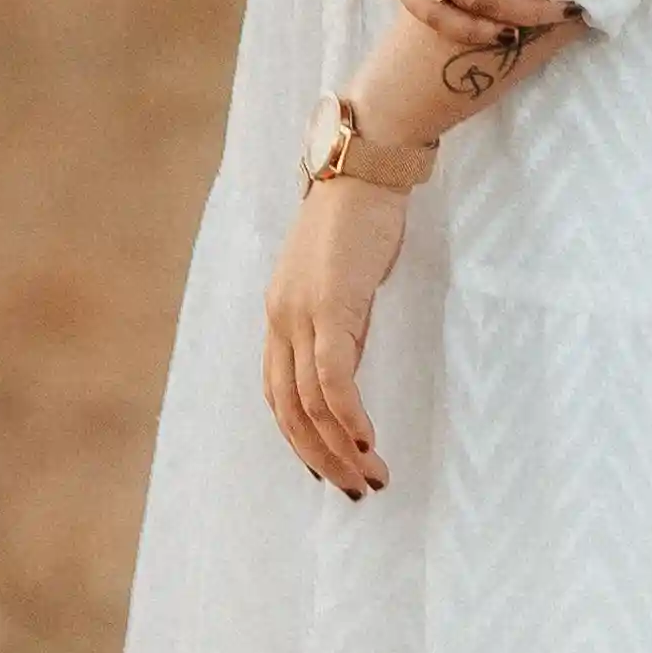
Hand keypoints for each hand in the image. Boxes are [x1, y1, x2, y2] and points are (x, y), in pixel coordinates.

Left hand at [264, 178, 414, 496]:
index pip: (279, 394)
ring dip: (341, 449)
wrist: (364, 162)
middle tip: (356, 490)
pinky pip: (333, 376)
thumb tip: (347, 372)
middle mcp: (280, 319)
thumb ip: (339, 325)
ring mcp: (300, 313)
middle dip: (321, 459)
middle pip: (289, 411)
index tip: (331, 469)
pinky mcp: (330, 305)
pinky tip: (366, 441)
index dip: (301, 440)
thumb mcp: (342, 281)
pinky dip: (347, 416)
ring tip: (372, 477)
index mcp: (280, 314)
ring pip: (311, 403)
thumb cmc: (359, 217)